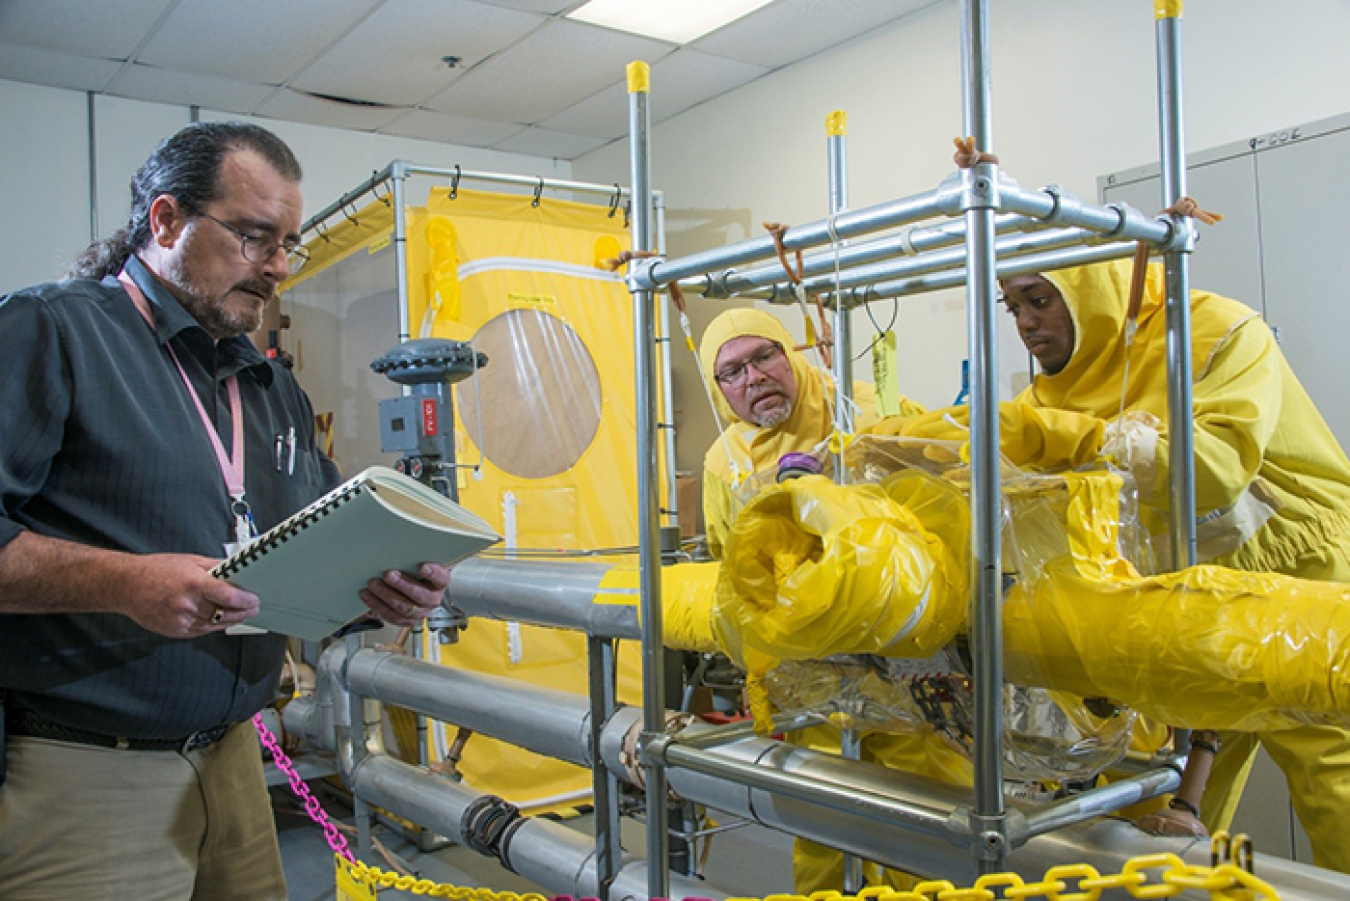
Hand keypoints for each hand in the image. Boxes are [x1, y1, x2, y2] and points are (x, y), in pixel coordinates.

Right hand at [119, 553, 260, 637]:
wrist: (126, 585)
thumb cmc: (156, 569)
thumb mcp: (190, 561)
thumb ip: (215, 567)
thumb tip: (236, 571)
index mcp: (194, 584)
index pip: (228, 596)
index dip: (246, 600)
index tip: (255, 599)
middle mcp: (187, 604)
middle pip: (224, 613)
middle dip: (243, 611)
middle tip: (253, 608)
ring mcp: (180, 620)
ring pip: (214, 625)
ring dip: (231, 621)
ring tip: (241, 614)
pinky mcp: (174, 631)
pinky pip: (201, 631)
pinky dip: (213, 625)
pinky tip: (220, 619)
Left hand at [359, 563, 451, 626]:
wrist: (418, 587)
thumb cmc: (417, 572)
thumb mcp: (420, 563)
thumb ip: (413, 560)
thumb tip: (399, 555)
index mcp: (440, 583)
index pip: (440, 578)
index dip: (432, 573)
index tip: (422, 567)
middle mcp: (433, 600)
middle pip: (419, 595)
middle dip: (401, 585)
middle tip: (387, 575)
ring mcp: (420, 612)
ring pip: (404, 608)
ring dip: (386, 595)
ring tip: (373, 585)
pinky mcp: (407, 621)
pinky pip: (392, 616)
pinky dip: (377, 606)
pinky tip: (368, 596)